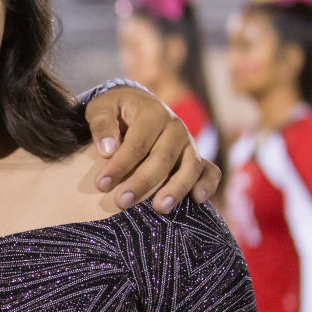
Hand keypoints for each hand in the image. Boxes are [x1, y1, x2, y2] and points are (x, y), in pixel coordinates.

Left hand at [83, 86, 220, 211]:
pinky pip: (210, 171)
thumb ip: (102, 125)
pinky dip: (207, 185)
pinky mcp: (197, 157)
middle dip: (142, 183)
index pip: (137, 144)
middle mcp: (175, 128)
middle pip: (163, 158)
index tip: (101, 185)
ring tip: (160, 208)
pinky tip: (197, 200)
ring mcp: (189, 143)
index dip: (120, 166)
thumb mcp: (101, 108)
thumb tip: (107, 150)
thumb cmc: (116, 110)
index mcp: (152, 114)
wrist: (137, 103)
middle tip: (121, 202)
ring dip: (176, 189)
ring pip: (190, 166)